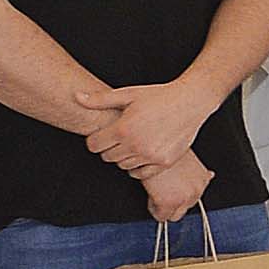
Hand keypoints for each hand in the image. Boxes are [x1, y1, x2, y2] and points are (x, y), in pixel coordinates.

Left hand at [85, 81, 209, 176]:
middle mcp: (135, 145)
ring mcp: (150, 156)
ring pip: (123, 165)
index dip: (96, 139)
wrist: (191, 102)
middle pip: (107, 157)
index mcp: (123, 128)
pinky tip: (143, 152)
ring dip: (124, 156)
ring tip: (134, 142)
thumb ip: (100, 99)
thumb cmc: (160, 96)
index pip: (94, 146)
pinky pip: (140, 174)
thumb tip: (77, 96)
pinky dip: (138, 166)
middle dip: (110, 147)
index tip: (104, 134)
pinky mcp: (163, 162)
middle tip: (121, 137)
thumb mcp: (128, 94)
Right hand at [139, 154, 212, 223]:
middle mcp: (197, 190)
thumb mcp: (190, 159)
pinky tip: (151, 193)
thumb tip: (210, 175)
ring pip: (174, 216)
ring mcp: (184, 198)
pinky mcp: (168, 203)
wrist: (154, 144)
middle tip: (163, 189)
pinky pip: (161, 217)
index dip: (180, 194)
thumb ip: (198, 171)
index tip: (173, 189)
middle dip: (172, 203)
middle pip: (185, 209)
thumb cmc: (167, 148)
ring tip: (157, 190)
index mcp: (203, 180)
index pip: (194, 199)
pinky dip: (154, 208)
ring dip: (164, 206)